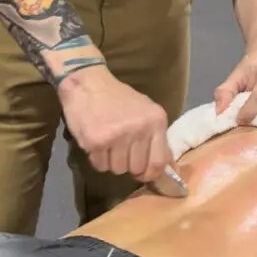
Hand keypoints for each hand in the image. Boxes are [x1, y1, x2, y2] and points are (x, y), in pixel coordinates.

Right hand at [59, 65, 172, 181]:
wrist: (87, 82)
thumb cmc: (118, 99)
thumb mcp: (146, 112)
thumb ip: (157, 139)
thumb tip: (169, 169)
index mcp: (156, 121)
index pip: (159, 162)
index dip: (150, 174)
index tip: (142, 174)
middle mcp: (139, 129)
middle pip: (137, 168)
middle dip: (128, 165)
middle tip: (120, 149)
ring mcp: (118, 135)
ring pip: (118, 169)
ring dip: (111, 162)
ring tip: (107, 143)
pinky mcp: (97, 141)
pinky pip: (100, 165)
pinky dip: (97, 159)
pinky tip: (96, 142)